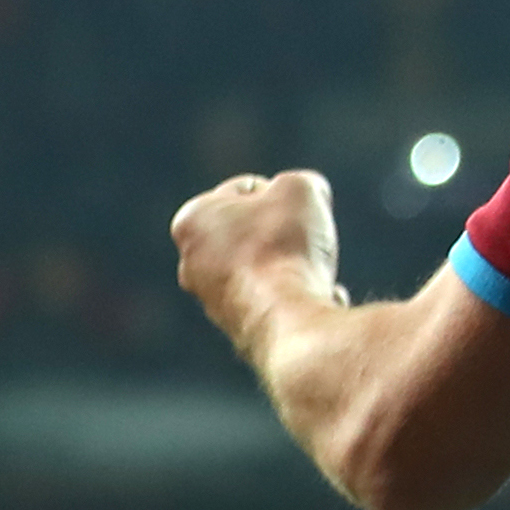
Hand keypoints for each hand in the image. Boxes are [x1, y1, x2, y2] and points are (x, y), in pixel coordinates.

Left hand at [171, 168, 342, 348]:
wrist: (287, 315)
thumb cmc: (283, 246)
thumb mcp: (300, 188)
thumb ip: (300, 182)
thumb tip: (308, 198)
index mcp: (192, 219)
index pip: (248, 188)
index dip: (282, 193)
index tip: (298, 210)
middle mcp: (190, 262)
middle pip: (253, 231)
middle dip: (284, 233)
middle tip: (309, 237)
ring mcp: (212, 300)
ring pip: (266, 268)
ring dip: (294, 266)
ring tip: (316, 270)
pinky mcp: (238, 328)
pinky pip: (275, 301)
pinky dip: (297, 297)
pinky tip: (318, 298)